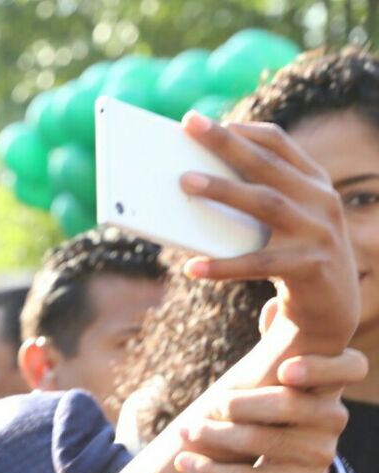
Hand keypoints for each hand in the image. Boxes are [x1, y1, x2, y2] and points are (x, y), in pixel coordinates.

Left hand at [176, 346, 365, 472]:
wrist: (289, 470)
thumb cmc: (279, 411)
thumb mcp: (283, 378)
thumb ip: (279, 343)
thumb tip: (270, 303)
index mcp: (331, 386)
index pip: (349, 368)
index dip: (320, 368)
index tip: (285, 371)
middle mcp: (333, 418)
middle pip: (287, 406)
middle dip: (240, 404)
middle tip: (209, 403)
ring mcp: (319, 454)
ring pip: (261, 442)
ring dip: (215, 437)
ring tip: (183, 430)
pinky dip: (210, 470)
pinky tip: (183, 462)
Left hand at [178, 113, 359, 353]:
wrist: (331, 309)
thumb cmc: (290, 257)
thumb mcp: (280, 224)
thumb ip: (253, 201)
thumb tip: (188, 184)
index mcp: (313, 182)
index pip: (278, 144)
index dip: (242, 129)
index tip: (206, 121)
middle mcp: (321, 200)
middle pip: (266, 165)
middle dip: (226, 143)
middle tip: (190, 126)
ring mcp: (319, 232)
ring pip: (266, 203)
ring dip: (223, 190)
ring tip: (184, 182)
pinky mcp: (311, 266)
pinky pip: (259, 263)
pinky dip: (224, 266)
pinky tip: (192, 268)